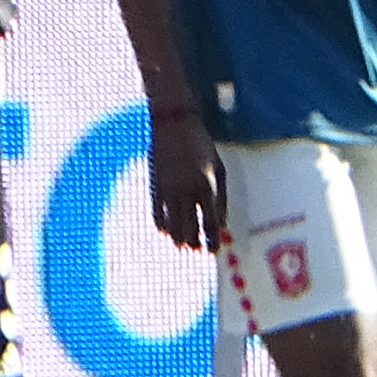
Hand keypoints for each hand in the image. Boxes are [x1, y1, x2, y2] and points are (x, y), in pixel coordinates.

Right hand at [143, 106, 224, 251]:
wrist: (173, 126)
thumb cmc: (202, 147)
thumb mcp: (220, 169)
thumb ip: (222, 198)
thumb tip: (222, 224)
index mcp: (207, 186)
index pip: (211, 222)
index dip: (212, 239)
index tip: (214, 251)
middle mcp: (186, 191)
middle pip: (190, 228)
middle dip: (195, 242)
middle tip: (199, 251)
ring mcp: (168, 189)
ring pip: (171, 224)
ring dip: (178, 237)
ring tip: (184, 245)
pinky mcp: (154, 186)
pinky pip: (156, 212)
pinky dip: (162, 225)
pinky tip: (167, 231)